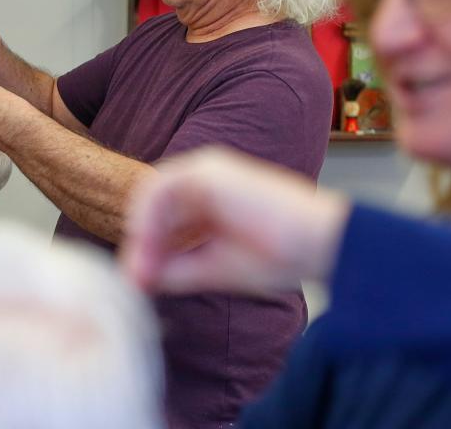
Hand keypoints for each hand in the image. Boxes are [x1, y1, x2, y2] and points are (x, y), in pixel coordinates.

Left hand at [122, 148, 351, 294]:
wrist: (317, 244)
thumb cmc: (279, 257)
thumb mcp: (214, 268)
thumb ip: (173, 269)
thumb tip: (134, 277)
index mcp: (209, 197)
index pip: (161, 218)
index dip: (147, 248)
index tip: (143, 283)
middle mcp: (204, 177)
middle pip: (152, 206)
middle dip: (142, 243)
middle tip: (138, 279)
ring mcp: (206, 168)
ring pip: (152, 196)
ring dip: (143, 233)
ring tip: (145, 268)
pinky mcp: (208, 171)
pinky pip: (160, 189)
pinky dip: (149, 218)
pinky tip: (151, 247)